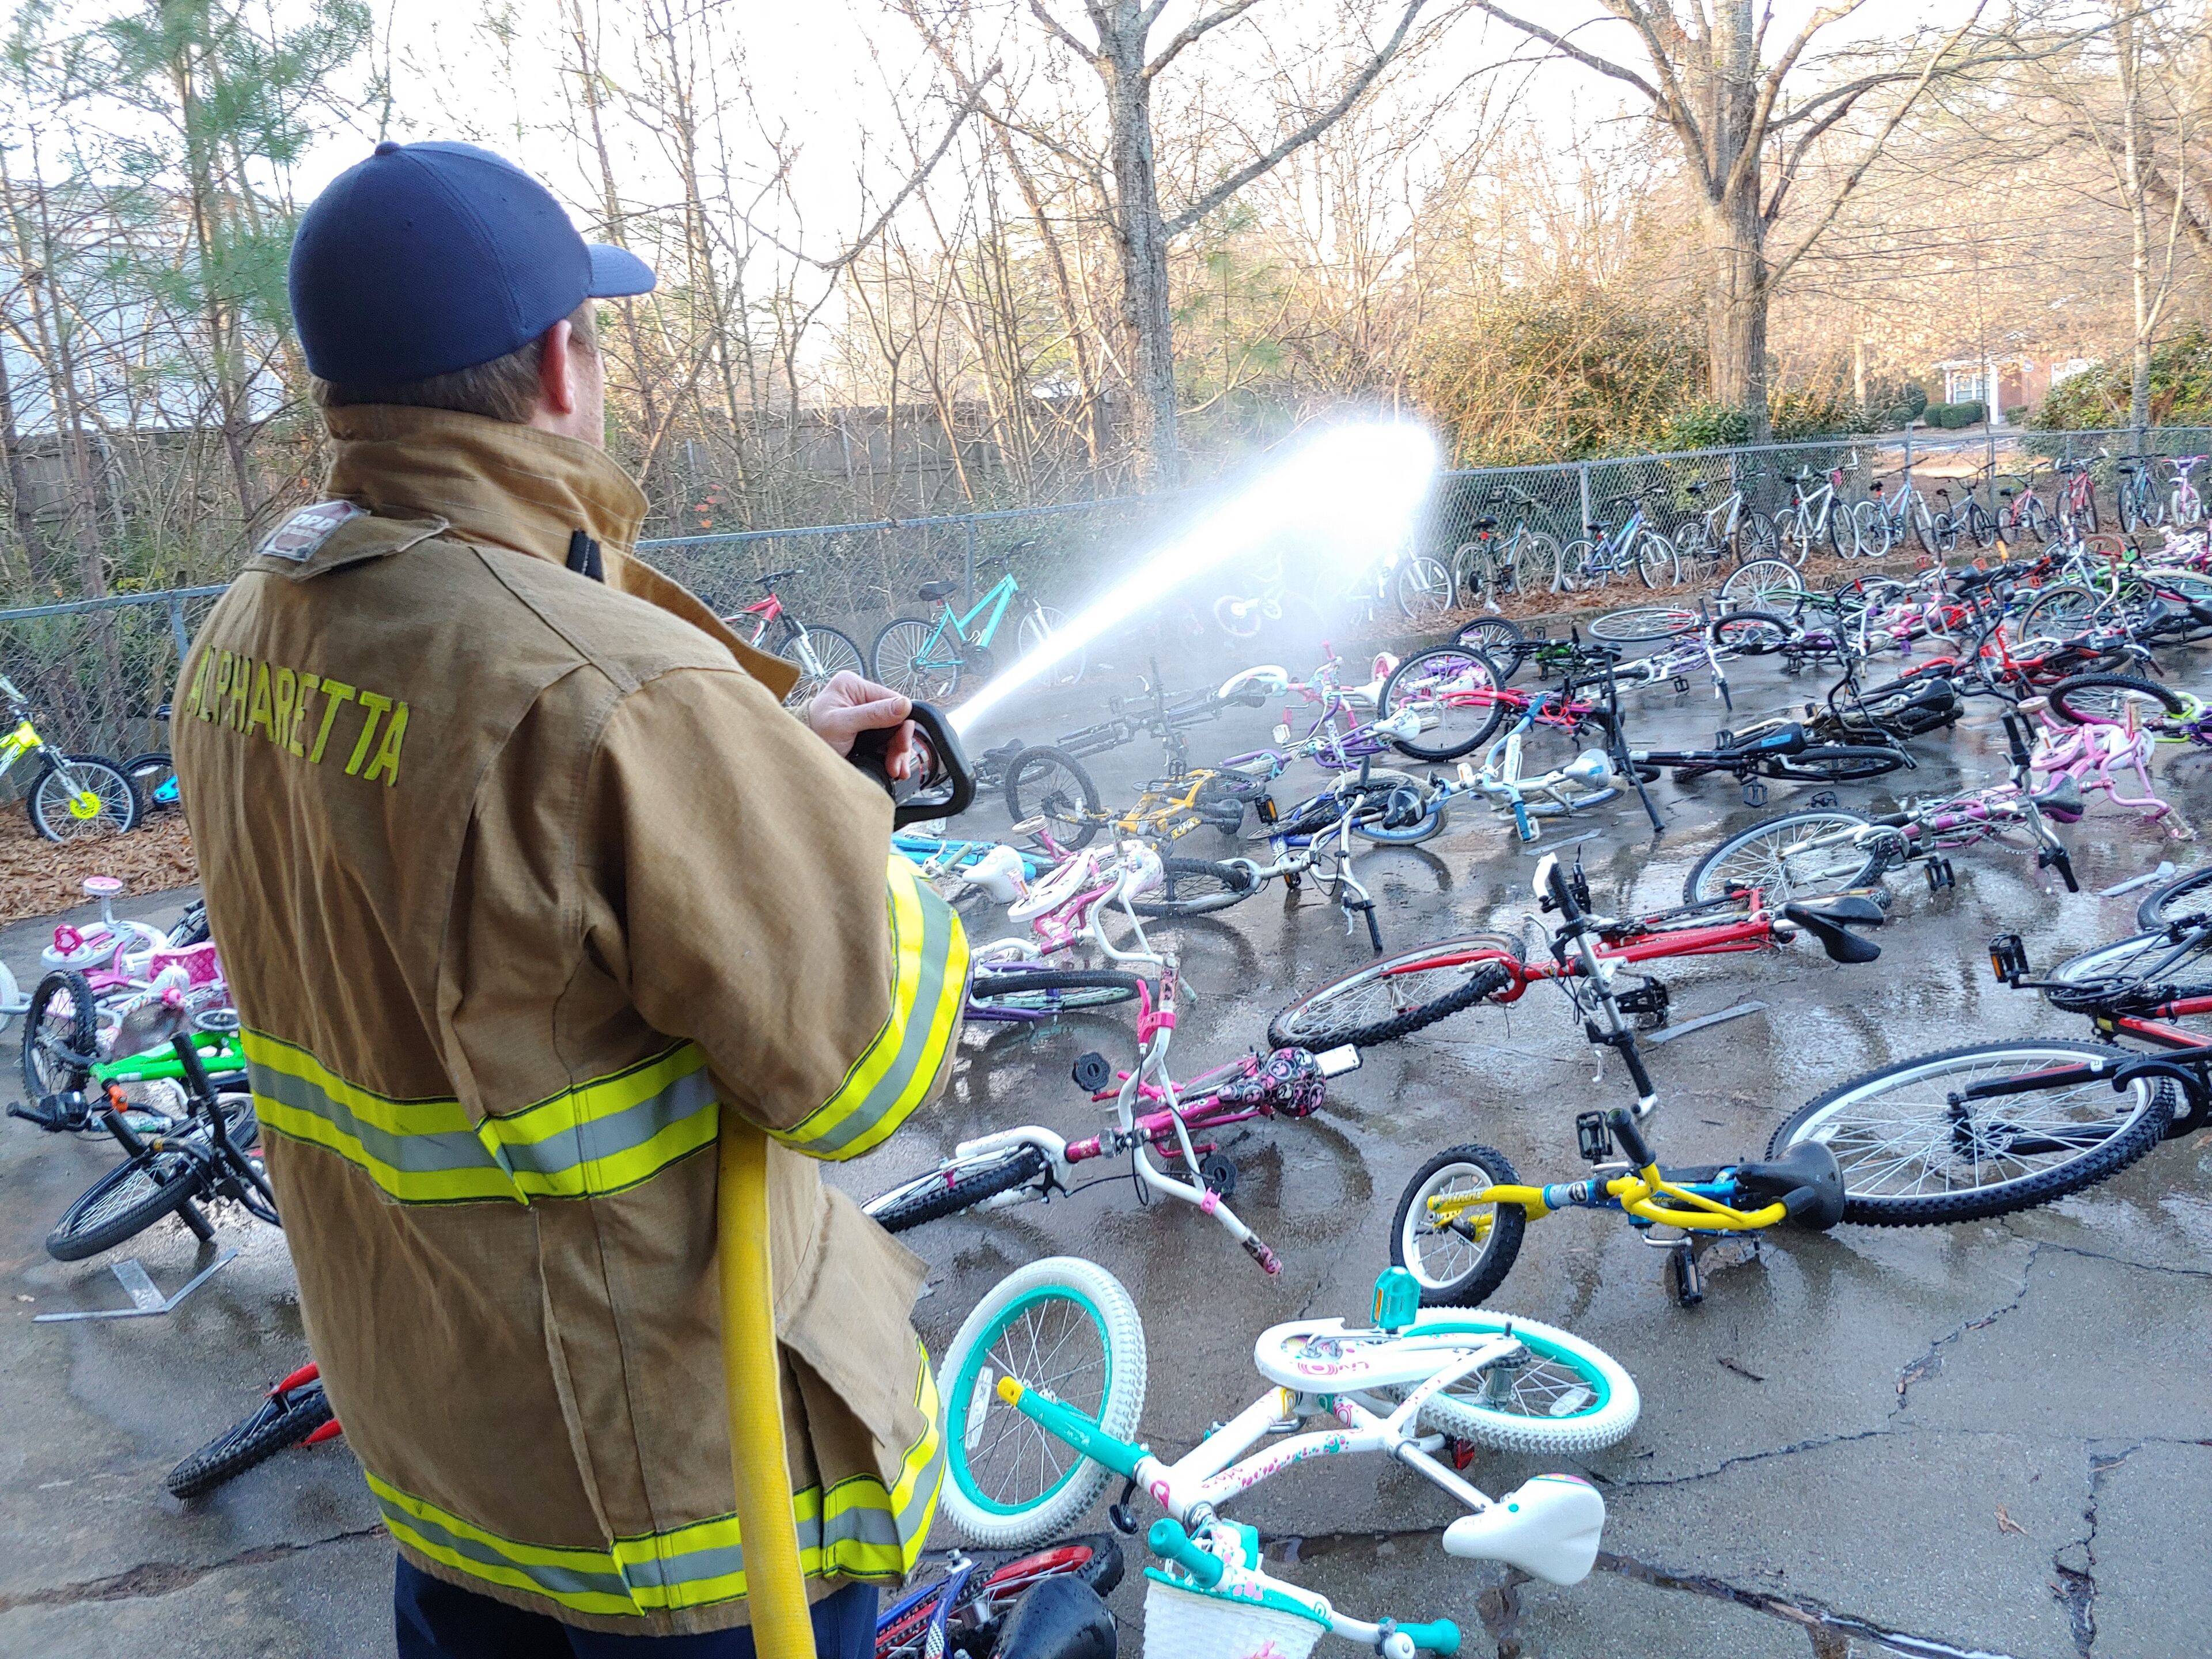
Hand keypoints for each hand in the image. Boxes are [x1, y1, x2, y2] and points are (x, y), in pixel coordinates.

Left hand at [807, 671, 921, 778]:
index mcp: (853, 685)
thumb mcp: (842, 724)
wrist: (797, 754)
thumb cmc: (811, 733)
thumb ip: (873, 714)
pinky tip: (891, 764)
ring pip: (892, 730)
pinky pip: (885, 739)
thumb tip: (903, 705)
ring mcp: (863, 712)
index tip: (902, 745)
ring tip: (895, 768)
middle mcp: (860, 696)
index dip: (902, 724)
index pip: (892, 699)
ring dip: (896, 751)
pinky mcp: (864, 728)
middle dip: (899, 741)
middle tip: (898, 761)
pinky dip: (890, 753)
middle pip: (895, 717)